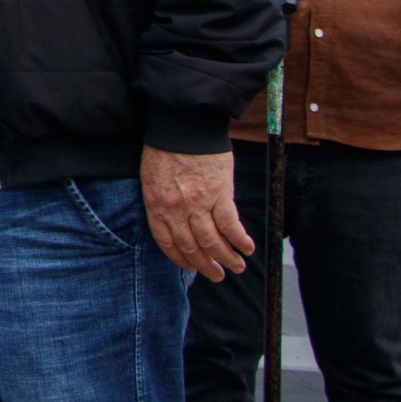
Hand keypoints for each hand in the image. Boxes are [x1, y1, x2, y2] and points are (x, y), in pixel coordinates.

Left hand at [140, 146, 252, 280]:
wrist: (183, 125)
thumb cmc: (166, 148)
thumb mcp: (152, 178)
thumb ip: (163, 201)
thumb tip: (178, 220)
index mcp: (156, 205)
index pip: (168, 242)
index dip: (181, 259)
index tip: (191, 268)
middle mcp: (176, 209)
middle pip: (192, 247)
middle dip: (206, 266)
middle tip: (218, 276)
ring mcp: (198, 203)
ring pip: (213, 242)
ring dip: (227, 259)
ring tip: (237, 266)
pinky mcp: (220, 194)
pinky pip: (231, 225)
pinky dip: (240, 240)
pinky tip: (248, 247)